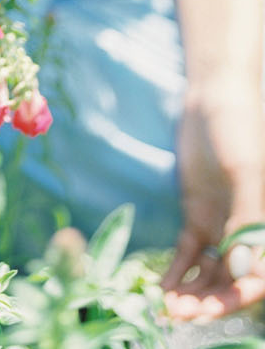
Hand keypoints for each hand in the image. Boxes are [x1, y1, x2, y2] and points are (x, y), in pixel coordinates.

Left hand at [163, 76, 264, 319]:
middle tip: (181, 316)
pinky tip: (161, 289)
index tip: (214, 309)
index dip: (239, 296)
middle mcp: (245, 232)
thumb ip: (246, 217)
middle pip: (231, 281)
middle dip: (210, 303)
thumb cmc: (238, 129)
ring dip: (192, 294)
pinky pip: (189, 254)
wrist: (214, 100)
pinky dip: (177, 272)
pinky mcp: (197, 215)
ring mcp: (221, 225)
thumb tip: (244, 267)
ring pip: (209, 274)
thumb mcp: (244, 170)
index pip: (257, 276)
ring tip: (167, 309)